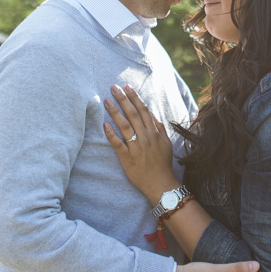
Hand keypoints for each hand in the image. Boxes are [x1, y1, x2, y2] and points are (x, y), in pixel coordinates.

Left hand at [103, 84, 178, 202]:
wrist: (161, 185)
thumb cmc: (162, 164)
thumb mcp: (166, 144)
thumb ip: (160, 129)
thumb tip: (153, 115)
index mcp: (154, 133)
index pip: (143, 110)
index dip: (135, 97)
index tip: (127, 87)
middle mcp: (145, 137)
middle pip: (132, 114)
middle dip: (123, 99)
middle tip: (113, 87)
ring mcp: (136, 147)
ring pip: (124, 126)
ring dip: (115, 112)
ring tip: (106, 100)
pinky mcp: (127, 158)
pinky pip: (118, 144)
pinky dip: (111, 134)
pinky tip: (104, 124)